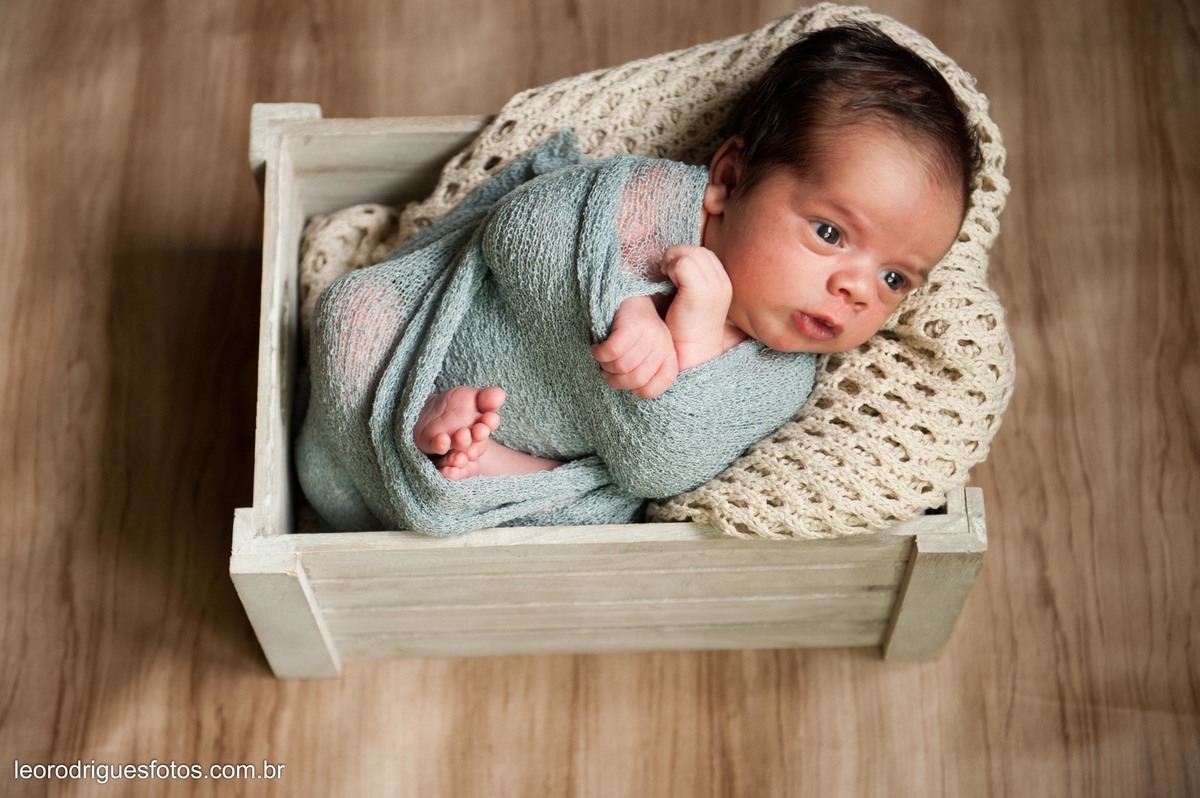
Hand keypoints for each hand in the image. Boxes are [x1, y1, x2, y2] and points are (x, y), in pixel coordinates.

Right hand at [591, 295, 678, 398]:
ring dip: (606, 366)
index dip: (638, 390)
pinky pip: (613, 352)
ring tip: (602, 358)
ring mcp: (650, 334)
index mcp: (669, 354)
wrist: (628, 294)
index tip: (625, 381)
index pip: (659, 385)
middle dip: (616, 380)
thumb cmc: (632, 328)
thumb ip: (644, 370)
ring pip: (622, 367)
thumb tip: (633, 392)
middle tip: (607, 370)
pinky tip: (597, 348)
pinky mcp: (633, 326)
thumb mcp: (645, 350)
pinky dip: (600, 354)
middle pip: (636, 380)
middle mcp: (663, 344)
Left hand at [661, 244, 732, 369]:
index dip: (686, 257)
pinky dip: (670, 268)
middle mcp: (723, 282)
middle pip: (698, 250)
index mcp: (724, 283)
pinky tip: (667, 282)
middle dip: (678, 255)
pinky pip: (682, 263)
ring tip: (666, 276)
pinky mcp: (701, 292)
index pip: (704, 254)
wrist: (690, 353)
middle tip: (666, 273)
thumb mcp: (693, 298)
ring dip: (672, 260)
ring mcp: (714, 286)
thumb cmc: (685, 327)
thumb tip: (674, 258)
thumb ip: (691, 278)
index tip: (673, 273)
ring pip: (690, 253)